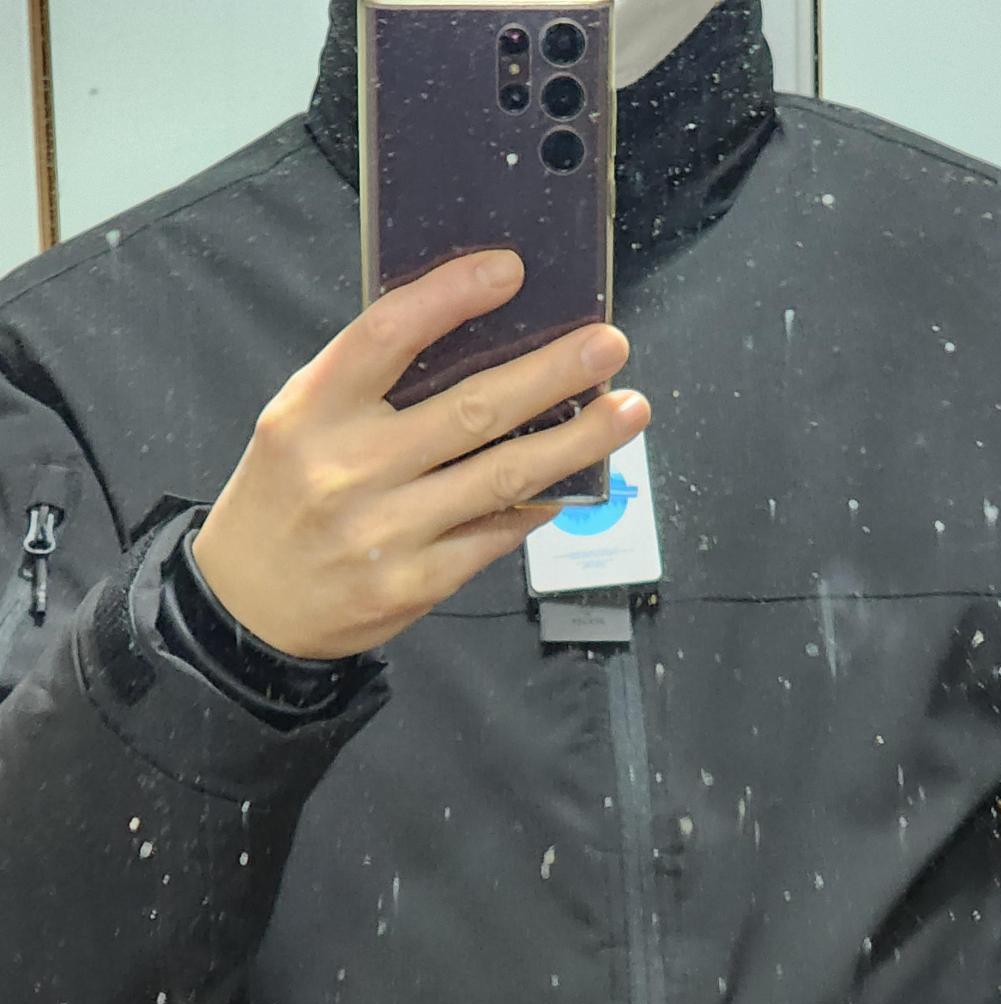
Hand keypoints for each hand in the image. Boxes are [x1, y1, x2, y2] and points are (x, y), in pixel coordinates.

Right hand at [193, 250, 647, 658]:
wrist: (248, 609)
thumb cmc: (284, 499)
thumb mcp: (300, 423)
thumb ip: (369, 385)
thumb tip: (476, 340)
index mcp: (312, 410)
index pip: (387, 334)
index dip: (451, 296)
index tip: (511, 270)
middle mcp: (348, 468)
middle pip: (470, 409)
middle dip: (552, 373)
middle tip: (608, 345)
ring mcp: (385, 531)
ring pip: (501, 476)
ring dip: (576, 442)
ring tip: (625, 410)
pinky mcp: (414, 583)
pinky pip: (495, 535)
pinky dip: (539, 505)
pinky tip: (572, 482)